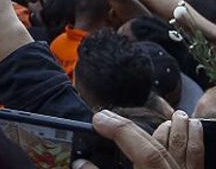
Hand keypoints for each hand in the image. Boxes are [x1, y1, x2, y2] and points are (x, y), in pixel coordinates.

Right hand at [74, 109, 202, 168]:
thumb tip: (79, 162)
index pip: (142, 151)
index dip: (120, 130)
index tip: (98, 119)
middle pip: (156, 147)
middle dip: (131, 127)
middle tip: (106, 116)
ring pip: (183, 148)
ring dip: (176, 128)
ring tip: (169, 114)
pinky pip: (198, 158)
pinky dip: (196, 141)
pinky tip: (195, 127)